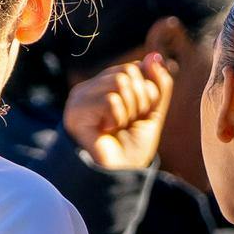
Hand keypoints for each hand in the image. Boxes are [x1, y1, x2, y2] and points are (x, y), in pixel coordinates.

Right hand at [63, 53, 174, 170]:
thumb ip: (157, 85)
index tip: (139, 115)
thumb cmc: (130, 149)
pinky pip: (110, 100)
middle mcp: (90, 88)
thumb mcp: (152, 114)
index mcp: (105, 86)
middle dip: (139, 101)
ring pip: (119, 82)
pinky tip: (106, 131)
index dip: (147, 92)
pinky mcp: (76, 110)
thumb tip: (155, 56)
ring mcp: (80, 97)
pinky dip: (117, 118)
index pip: (134, 68)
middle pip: (128, 71)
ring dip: (128, 110)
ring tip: (117, 127)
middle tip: (127, 123)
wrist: (116, 177)